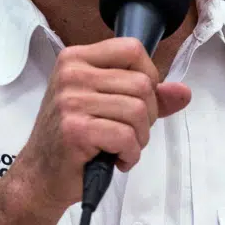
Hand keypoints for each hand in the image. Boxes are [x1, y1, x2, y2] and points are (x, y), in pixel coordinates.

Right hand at [7, 38, 190, 215]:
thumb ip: (147, 96)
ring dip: (139, 138)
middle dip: (147, 116)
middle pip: (142, 84)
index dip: (148, 76)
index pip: (132, 49)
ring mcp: (71, 100)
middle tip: (127, 133)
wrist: (40, 176)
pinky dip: (130, 154)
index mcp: (76, 58)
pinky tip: (117, 159)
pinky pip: (126, 136)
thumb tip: (183, 92)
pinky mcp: (75, 129)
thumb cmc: (73, 139)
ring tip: (121, 147)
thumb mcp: (107, 106)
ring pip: (139, 111)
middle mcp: (71, 73)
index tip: (138, 101)